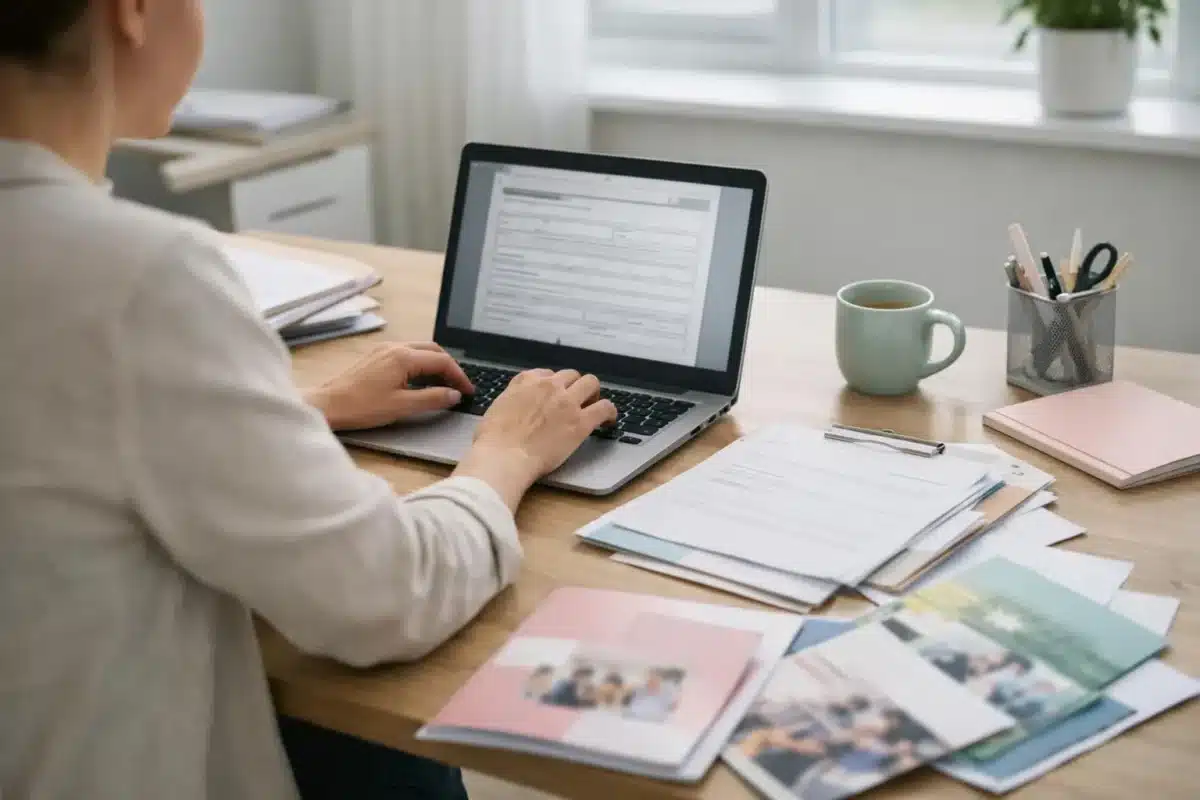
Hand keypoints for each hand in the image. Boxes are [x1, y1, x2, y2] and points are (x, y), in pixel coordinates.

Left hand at [304, 343, 473, 431]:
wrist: (329, 405)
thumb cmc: (361, 407)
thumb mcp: (402, 406)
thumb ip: (432, 398)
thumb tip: (454, 395)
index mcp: (403, 357)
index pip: (442, 360)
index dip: (459, 376)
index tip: (468, 391)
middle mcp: (395, 348)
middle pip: (433, 350)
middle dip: (449, 367)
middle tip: (458, 386)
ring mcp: (384, 350)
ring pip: (420, 350)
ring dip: (435, 364)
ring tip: (443, 384)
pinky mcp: (376, 357)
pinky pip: (406, 354)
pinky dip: (420, 364)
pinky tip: (420, 380)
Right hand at [455, 369, 617, 509]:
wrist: (503, 457)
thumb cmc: (493, 440)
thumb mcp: (496, 407)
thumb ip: (511, 399)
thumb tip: (515, 404)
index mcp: (526, 381)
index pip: (547, 374)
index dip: (553, 385)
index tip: (555, 395)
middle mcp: (549, 386)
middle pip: (571, 375)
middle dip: (574, 386)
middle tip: (576, 400)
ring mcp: (567, 402)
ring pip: (591, 383)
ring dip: (593, 393)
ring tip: (593, 405)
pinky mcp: (581, 422)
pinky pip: (605, 407)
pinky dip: (609, 411)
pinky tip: (609, 420)